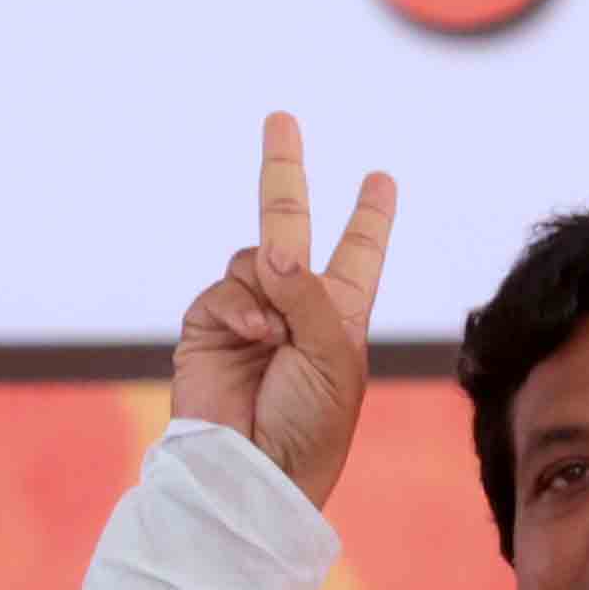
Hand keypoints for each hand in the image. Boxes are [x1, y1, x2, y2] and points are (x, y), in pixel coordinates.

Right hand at [169, 114, 396, 508]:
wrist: (255, 471)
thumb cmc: (312, 424)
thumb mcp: (334, 356)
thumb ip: (307, 294)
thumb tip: (272, 248)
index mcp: (340, 317)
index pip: (358, 254)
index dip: (369, 218)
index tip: (381, 179)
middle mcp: (294, 307)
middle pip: (289, 223)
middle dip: (283, 171)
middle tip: (281, 118)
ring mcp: (247, 314)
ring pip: (254, 257)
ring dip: (271, 286)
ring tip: (278, 336)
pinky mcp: (207, 325)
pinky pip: (225, 288)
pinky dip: (243, 307)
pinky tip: (257, 338)